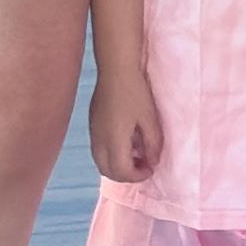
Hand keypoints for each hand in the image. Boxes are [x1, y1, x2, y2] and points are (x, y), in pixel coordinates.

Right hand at [88, 63, 162, 184]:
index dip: (137, 176)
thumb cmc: (135, 92)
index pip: (121, 172)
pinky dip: (111, 154)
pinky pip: (98, 149)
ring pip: (100, 161)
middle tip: (143, 165)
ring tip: (136, 154)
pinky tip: (125, 141)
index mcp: (114, 140)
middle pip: (107, 172)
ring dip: (117, 165)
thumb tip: (152, 162)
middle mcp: (99, 140)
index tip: (151, 168)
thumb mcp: (150, 119)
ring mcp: (93, 132)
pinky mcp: (92, 124)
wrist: (115, 69)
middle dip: (126, 175)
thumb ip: (152, 144)